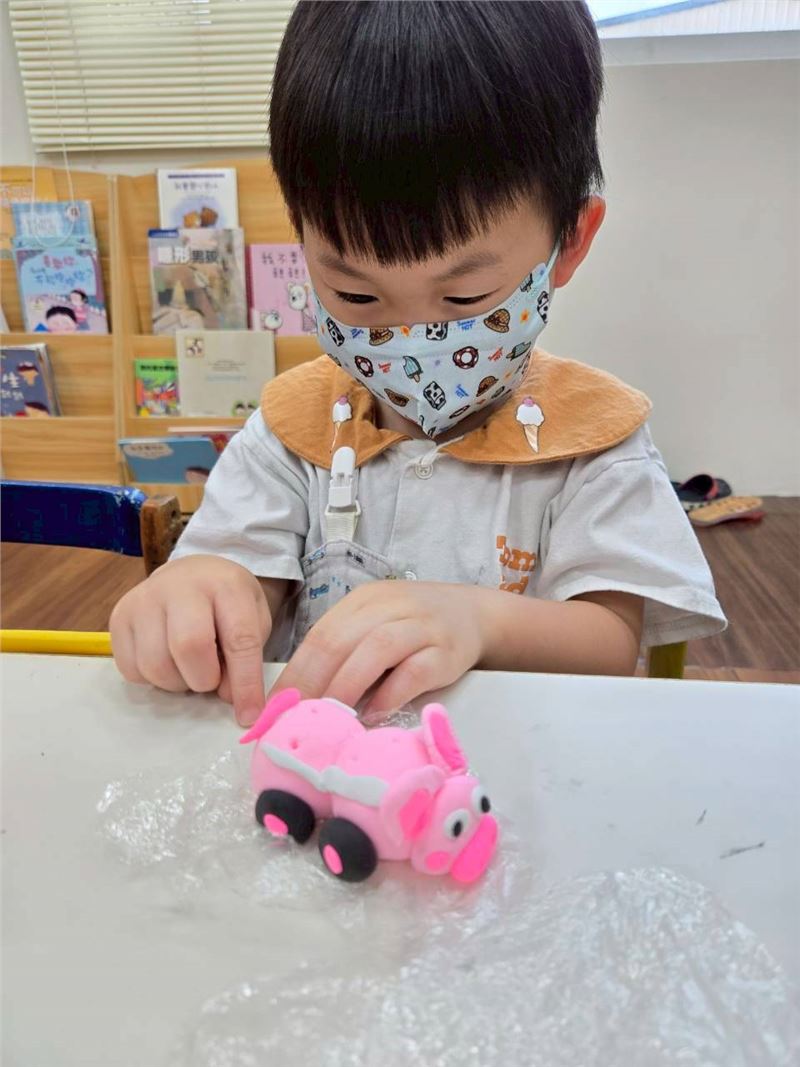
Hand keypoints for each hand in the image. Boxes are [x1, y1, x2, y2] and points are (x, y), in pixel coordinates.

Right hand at [110, 555, 273, 724]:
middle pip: (188, 646)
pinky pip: (131, 669)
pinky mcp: (119, 617)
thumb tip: (228, 697)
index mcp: (225, 585)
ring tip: (190, 668)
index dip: (246, 682)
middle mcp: (180, 586)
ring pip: (155, 664)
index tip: (250, 715)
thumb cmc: (227, 604)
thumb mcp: (253, 621)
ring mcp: (144, 599)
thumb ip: (246, 659)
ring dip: (178, 683)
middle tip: (211, 679)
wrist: (192, 574)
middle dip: (203, 679)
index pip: (239, 639)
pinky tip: (168, 661)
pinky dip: (153, 679)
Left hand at [272, 581, 492, 715]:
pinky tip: (375, 715)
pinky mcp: (447, 651)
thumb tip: (301, 697)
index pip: (320, 635)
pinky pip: (414, 671)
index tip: (275, 706)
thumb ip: (345, 651)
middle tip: (294, 718)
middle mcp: (390, 606)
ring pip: (375, 650)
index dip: (295, 672)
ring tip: (330, 719)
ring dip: (347, 686)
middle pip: (341, 640)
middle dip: (312, 682)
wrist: (475, 614)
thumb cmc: (415, 627)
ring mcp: (421, 626)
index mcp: (363, 601)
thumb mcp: (375, 625)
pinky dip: (391, 694)